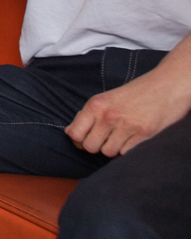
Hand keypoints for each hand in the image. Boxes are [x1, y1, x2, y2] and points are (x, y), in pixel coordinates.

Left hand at [66, 67, 190, 156]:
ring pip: (108, 152)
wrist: (167, 85)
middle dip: (96, 146)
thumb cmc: (135, 93)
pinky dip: (128, 150)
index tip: (87, 138)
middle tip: (105, 139)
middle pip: (90, 147)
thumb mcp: (106, 98)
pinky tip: (133, 138)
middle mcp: (109, 116)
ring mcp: (127, 126)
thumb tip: (70, 133)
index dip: (78, 140)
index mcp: (96, 105)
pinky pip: (126, 153)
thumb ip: (88, 115)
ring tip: (121, 137)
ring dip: (113, 148)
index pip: (74, 134)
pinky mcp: (144, 134)